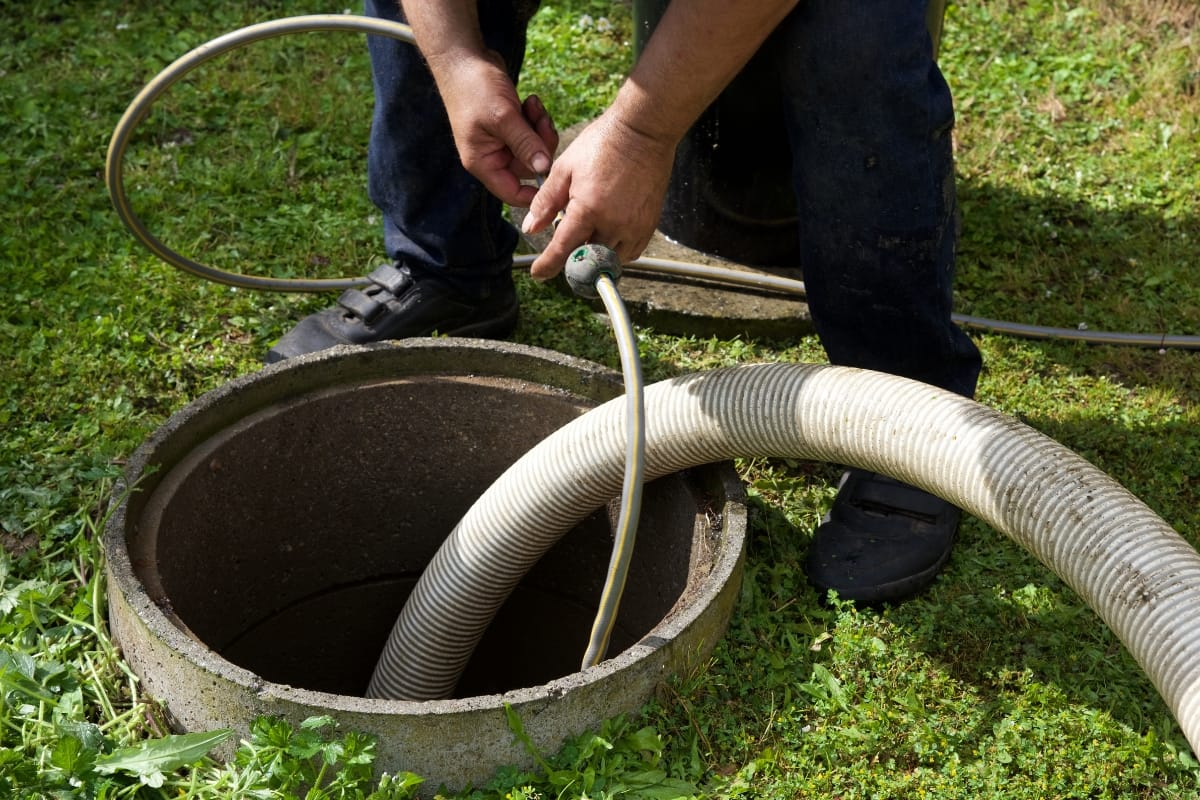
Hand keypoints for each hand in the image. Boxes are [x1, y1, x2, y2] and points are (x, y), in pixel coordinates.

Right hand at [433, 51, 557, 207]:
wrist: (464, 57)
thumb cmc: (475, 87)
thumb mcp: (503, 117)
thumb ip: (525, 144)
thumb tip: (544, 169)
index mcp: (483, 162)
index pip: (511, 193)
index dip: (534, 194)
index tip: (555, 180)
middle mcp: (492, 156)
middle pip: (529, 168)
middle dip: (541, 145)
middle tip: (542, 120)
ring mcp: (501, 141)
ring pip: (534, 149)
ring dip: (540, 128)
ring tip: (534, 105)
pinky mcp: (510, 126)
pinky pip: (532, 133)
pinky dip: (536, 118)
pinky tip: (531, 101)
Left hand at [522, 109, 674, 279]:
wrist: (643, 132)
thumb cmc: (602, 144)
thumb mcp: (564, 168)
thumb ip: (545, 201)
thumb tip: (531, 228)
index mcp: (588, 209)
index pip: (563, 249)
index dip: (547, 265)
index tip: (538, 273)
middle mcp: (613, 224)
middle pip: (587, 259)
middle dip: (572, 259)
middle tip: (564, 250)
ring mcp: (634, 226)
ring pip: (610, 260)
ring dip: (595, 256)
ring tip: (587, 238)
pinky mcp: (649, 225)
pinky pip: (631, 252)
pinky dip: (616, 252)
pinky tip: (607, 237)